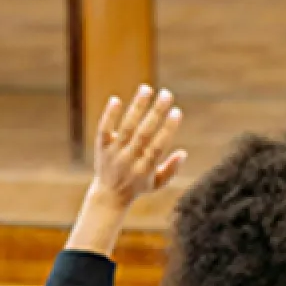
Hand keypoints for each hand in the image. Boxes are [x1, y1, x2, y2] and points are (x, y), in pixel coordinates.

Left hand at [89, 86, 187, 205]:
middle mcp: (129, 159)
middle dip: (156, 113)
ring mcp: (114, 152)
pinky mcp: (102, 146)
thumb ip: (171, 169)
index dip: (167, 129)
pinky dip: (109, 115)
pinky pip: (104, 129)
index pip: (158, 146)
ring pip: (126, 127)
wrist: (108, 196)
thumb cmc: (137, 186)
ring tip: (146, 89)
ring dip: (137, 107)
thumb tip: (183, 153)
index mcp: (145, 169)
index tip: (177, 111)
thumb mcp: (157, 184)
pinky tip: (116, 99)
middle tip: (167, 94)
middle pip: (143, 134)